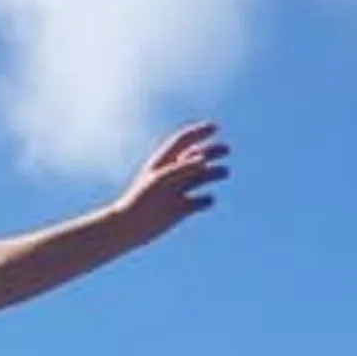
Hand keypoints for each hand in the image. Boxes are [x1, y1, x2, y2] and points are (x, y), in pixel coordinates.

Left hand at [115, 123, 231, 241]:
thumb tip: (204, 159)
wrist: (129, 228)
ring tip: (225, 172)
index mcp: (164, 162)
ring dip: (214, 173)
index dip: (199, 132)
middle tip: (227, 149)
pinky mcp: (180, 210)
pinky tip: (209, 200)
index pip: (183, 141)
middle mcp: (172, 175)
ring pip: (201, 178)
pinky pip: (200, 202)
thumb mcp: (161, 180)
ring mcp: (177, 192)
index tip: (215, 127)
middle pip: (196, 158)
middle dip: (212, 152)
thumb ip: (183, 167)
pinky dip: (207, 200)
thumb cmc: (141, 200)